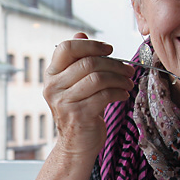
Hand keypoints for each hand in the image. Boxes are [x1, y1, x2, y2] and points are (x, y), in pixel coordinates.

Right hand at [44, 33, 134, 156]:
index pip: (67, 48)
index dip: (91, 45)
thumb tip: (81, 34)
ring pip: (98, 78)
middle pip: (88, 62)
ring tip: (128, 83)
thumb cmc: (79, 111)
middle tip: (128, 70)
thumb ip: (77, 60)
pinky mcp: (78, 114)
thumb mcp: (75, 83)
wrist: (76, 145)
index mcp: (51, 74)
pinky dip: (119, 93)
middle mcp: (53, 86)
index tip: (109, 50)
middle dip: (114, 64)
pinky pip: (104, 95)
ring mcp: (64, 101)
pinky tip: (123, 95)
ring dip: (119, 78)